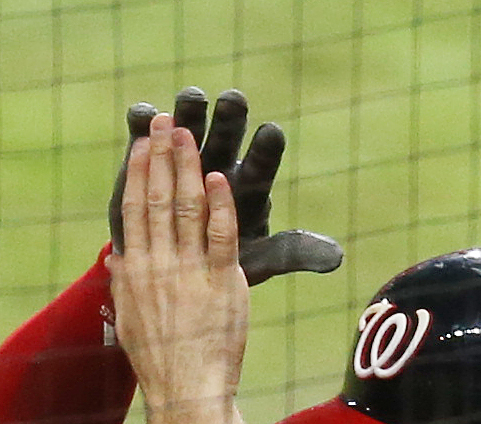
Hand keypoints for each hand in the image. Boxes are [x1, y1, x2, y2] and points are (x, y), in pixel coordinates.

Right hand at [108, 87, 343, 284]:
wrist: (169, 265)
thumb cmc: (220, 261)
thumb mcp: (257, 262)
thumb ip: (292, 253)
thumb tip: (337, 258)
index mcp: (248, 183)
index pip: (263, 160)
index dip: (267, 147)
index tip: (271, 134)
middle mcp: (221, 159)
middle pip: (229, 133)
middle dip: (231, 117)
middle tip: (234, 103)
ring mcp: (186, 152)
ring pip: (191, 124)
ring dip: (191, 111)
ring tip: (190, 100)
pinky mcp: (151, 151)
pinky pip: (147, 132)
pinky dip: (145, 122)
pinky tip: (143, 115)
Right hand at [109, 114, 251, 417]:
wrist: (186, 395)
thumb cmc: (160, 363)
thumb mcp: (130, 322)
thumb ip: (124, 286)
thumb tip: (116, 260)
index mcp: (135, 271)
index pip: (133, 210)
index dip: (137, 172)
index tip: (141, 142)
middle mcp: (158, 266)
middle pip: (156, 199)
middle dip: (161, 156)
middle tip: (167, 121)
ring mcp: (189, 273)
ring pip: (186, 209)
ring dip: (187, 168)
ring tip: (190, 135)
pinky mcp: (221, 284)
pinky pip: (221, 236)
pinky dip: (220, 206)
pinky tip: (218, 179)